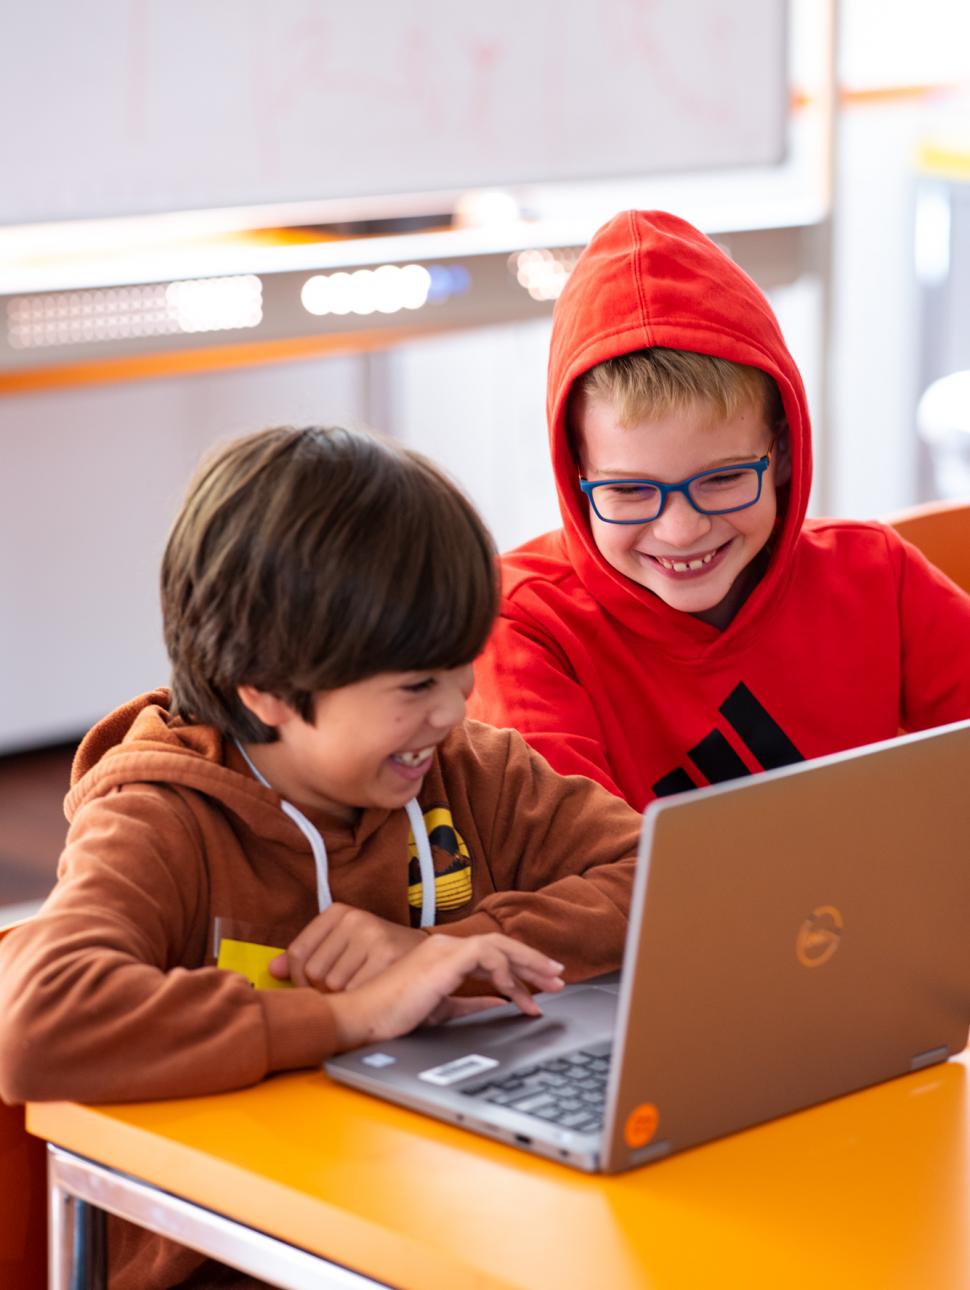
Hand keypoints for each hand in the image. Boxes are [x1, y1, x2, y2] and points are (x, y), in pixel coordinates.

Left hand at [269, 904, 425, 991]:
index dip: (302, 979)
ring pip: (332, 985)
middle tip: (347, 988)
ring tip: (362, 988)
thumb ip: (307, 956)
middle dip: (324, 990)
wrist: (429, 957)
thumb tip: (273, 969)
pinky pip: (356, 992)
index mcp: (338, 912)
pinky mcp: (387, 956)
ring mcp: (372, 935)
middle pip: (313, 972)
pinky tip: (373, 993)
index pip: (298, 953)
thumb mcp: (342, 947)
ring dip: (344, 997)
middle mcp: (354, 918)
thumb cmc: (379, 956)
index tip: (318, 985)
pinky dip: (362, 1001)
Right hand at [328, 933, 565, 1050]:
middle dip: (534, 962)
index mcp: (444, 955)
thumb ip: (470, 1004)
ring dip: (528, 965)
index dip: (521, 966)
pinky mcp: (444, 959)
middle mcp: (446, 946)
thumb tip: (499, 1006)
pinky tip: (515, 994)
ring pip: (499, 945)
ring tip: (548, 985)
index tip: (541, 984)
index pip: (492, 952)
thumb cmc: (392, 1017)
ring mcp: (445, 949)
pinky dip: (505, 972)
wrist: (364, 1020)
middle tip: (558, 978)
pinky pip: (487, 955)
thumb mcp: (441, 1011)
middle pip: (502, 944)